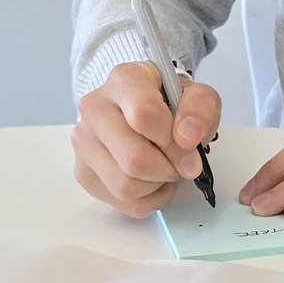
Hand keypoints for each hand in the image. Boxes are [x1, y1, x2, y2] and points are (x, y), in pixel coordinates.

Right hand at [71, 62, 220, 219]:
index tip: (190, 151)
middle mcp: (95, 108)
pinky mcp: (83, 171)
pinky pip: (120, 202)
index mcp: (123, 80)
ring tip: (164, 169)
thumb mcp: (195, 95)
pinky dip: (146, 199)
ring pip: (125, 186)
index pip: (144, 116)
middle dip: (168, 169)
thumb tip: (187, 138)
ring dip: (157, 186)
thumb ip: (200, 108)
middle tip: (180, 164)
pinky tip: (152, 182)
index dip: (174, 142)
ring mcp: (84, 142)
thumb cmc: (167, 103)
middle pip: (134, 158)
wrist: (141, 109)